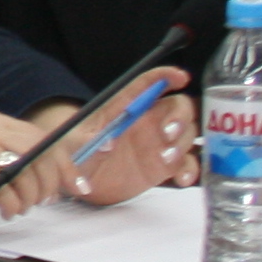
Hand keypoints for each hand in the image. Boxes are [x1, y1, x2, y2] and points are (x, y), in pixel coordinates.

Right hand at [0, 112, 69, 213]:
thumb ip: (6, 151)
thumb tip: (44, 170)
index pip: (43, 138)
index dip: (65, 164)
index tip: (75, 184)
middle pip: (39, 154)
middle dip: (51, 183)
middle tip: (46, 201)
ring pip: (24, 173)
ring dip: (31, 197)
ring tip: (20, 207)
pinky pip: (2, 191)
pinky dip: (12, 205)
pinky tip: (7, 211)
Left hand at [53, 70, 190, 207]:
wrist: (82, 185)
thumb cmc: (75, 156)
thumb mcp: (69, 147)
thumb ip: (86, 143)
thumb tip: (108, 143)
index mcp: (123, 108)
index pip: (145, 85)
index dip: (163, 77)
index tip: (181, 77)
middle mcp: (147, 121)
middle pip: (178, 106)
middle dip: (180, 116)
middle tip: (168, 133)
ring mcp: (159, 143)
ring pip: (188, 133)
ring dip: (183, 144)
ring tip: (166, 159)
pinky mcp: (166, 166)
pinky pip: (188, 163)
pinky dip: (191, 169)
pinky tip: (182, 179)